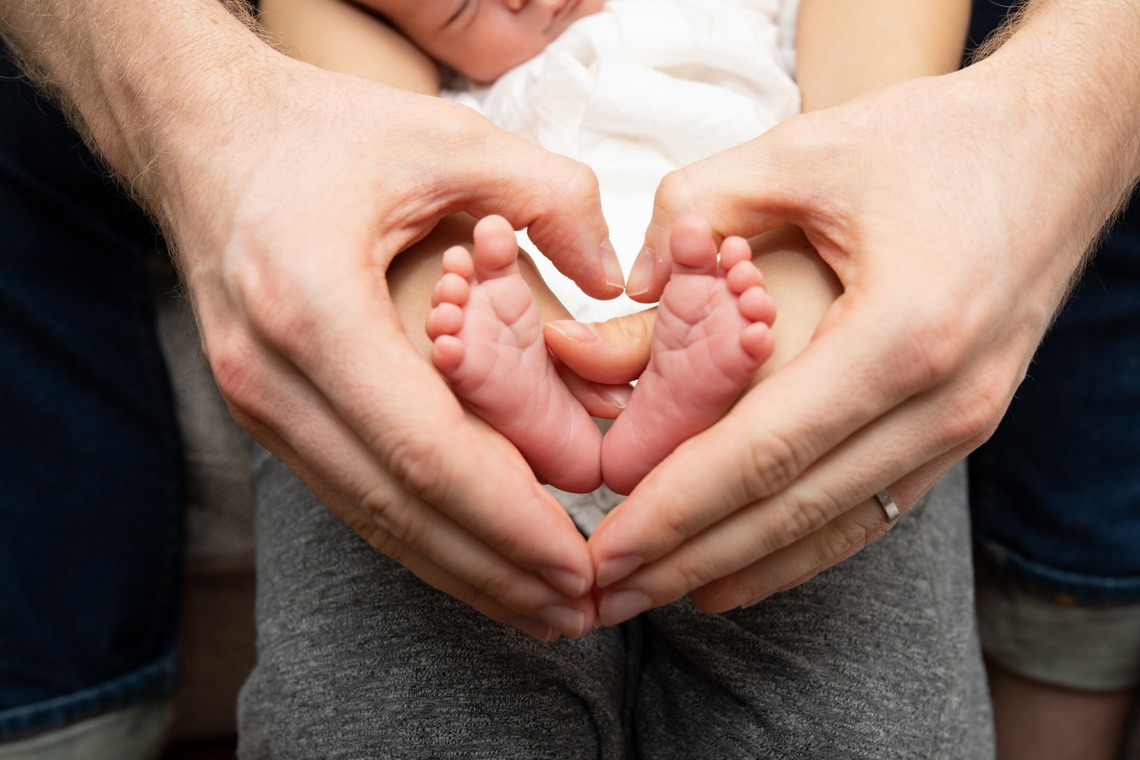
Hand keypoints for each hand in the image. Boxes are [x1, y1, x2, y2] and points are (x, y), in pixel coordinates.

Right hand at [161, 49, 626, 638]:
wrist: (201, 137)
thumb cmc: (319, 132)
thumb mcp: (445, 136)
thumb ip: (546, 197)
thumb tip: (615, 279)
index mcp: (310, 305)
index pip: (423, 449)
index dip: (507, 519)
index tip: (578, 562)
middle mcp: (271, 373)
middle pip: (397, 506)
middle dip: (493, 569)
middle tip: (577, 610)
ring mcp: (258, 401)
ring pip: (370, 517)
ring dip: (460, 569)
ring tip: (539, 607)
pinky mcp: (267, 411)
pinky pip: (351, 492)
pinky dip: (420, 535)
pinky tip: (475, 558)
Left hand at [586, 49, 1130, 622]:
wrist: (1053, 150)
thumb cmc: (931, 142)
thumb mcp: (803, 150)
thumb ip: (699, 209)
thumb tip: (629, 287)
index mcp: (903, 332)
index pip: (764, 452)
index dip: (676, 511)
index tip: (606, 550)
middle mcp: (943, 399)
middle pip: (791, 509)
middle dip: (689, 560)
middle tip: (605, 597)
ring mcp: (959, 424)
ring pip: (831, 527)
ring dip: (736, 569)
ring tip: (654, 598)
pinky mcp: (957, 429)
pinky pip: (868, 510)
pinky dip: (797, 550)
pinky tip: (738, 573)